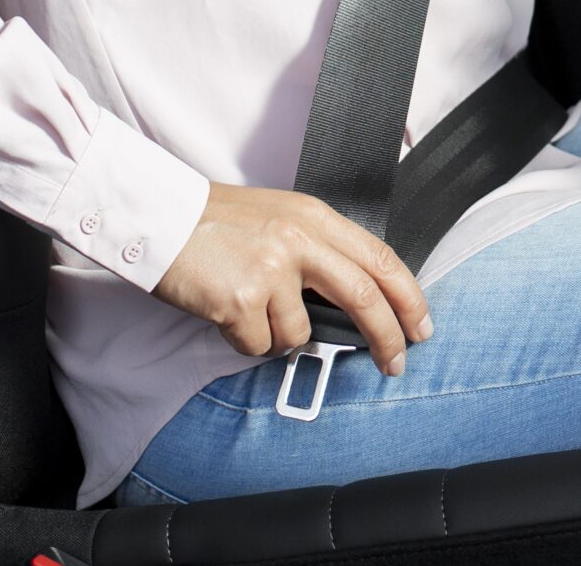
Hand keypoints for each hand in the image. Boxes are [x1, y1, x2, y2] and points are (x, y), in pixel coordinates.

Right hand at [155, 182, 431, 372]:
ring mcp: (273, 270)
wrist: (159, 216)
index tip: (421, 324)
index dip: (408, 295)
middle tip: (396, 363)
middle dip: (388, 337)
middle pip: (365, 297)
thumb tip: (350, 298)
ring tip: (246, 307)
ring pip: (300, 333)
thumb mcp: (280, 218)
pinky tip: (224, 312)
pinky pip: (258, 346)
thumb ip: (317, 249)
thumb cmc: (214, 221)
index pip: (380, 258)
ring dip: (277, 336)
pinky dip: (243, 340)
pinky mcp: (243, 299)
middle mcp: (300, 240)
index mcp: (315, 217)